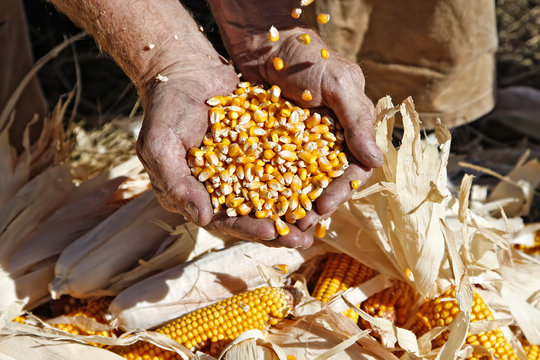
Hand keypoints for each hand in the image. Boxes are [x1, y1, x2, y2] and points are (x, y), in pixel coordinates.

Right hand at [137, 46, 314, 247]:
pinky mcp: (256, 148)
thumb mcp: (160, 145)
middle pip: (251, 214)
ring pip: (269, 194)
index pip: (222, 220)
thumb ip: (177, 183)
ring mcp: (240, 167)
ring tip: (317, 220)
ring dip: (291, 208)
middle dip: (277, 228)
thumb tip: (201, 218)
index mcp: (194, 193)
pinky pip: (278, 165)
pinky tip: (319, 182)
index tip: (272, 233)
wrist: (184, 68)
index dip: (247, 229)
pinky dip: (296, 175)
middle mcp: (220, 186)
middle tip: (304, 240)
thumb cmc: (166, 107)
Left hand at [219, 25, 383, 230]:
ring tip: (280, 224)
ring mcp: (298, 145)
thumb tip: (377, 161)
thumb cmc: (308, 57)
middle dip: (315, 206)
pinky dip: (269, 188)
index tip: (323, 207)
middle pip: (325, 182)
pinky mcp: (273, 143)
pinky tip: (258, 204)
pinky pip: (273, 170)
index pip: (351, 169)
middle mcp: (326, 142)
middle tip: (299, 226)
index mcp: (349, 130)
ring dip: (292, 204)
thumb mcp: (339, 83)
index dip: (340, 191)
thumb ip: (357, 120)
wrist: (266, 42)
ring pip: (299, 182)